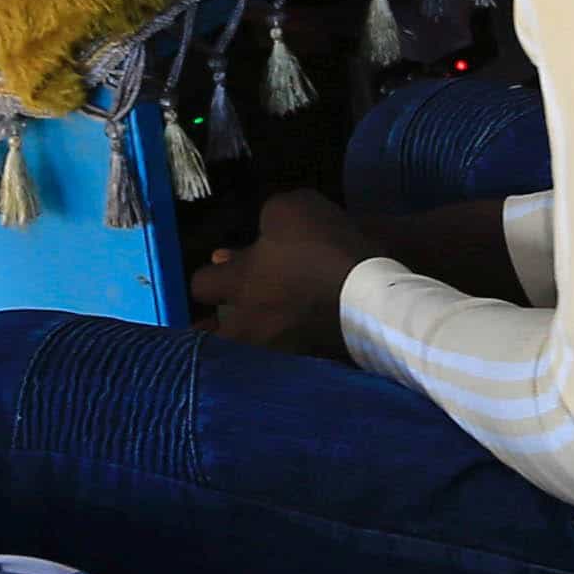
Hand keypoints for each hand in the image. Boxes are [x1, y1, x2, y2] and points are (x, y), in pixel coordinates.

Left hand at [192, 188, 384, 357]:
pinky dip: (293, 348)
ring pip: (252, 350)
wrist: (372, 293)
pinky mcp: (313, 364)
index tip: (222, 265)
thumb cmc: (322, 247)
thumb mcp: (289, 210)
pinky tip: (305, 336)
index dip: (210, 273)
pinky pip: (291, 359)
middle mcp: (250, 324)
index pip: (201, 284)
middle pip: (215, 337)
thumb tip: (263, 236)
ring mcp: (281, 350)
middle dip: (215, 327)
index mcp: (239, 283)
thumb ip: (267, 220)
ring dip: (254, 338)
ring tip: (268, 328)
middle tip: (225, 318)